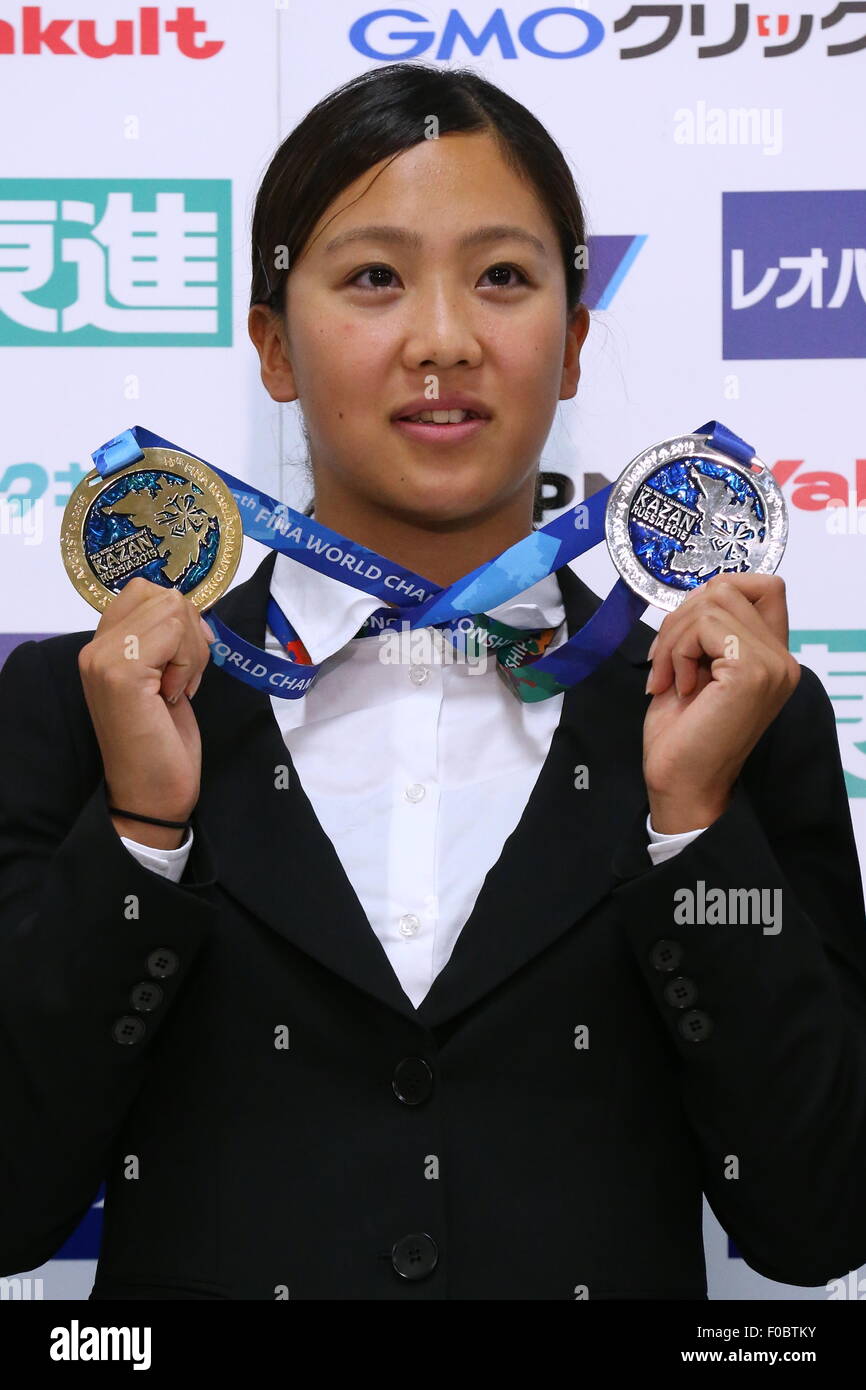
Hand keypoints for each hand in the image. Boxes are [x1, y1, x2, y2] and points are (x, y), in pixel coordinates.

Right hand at [77, 579, 215, 847]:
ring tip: (179, 689)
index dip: (179, 618)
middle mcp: (95, 647)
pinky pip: (174, 632)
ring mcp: (104, 658)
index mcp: (103, 646)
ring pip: (173, 609)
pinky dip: (188, 662)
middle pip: (163, 595)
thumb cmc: (162, 743)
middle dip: (191, 634)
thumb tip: (188, 607)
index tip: (186, 661)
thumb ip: (163, 640)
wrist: (153, 794)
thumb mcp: (164, 677)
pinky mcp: (121, 672)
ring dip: (192, 651)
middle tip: (184, 679)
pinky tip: (175, 696)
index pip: (145, 590)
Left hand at [642, 574, 800, 832]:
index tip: (685, 633)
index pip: (765, 586)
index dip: (717, 593)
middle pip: (729, 588)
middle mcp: (783, 659)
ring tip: (667, 677)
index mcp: (773, 657)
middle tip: (661, 661)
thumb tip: (697, 593)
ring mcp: (772, 664)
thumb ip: (708, 631)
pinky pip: (706, 625)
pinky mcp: (752, 671)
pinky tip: (678, 687)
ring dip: (675, 636)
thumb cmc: (682, 734)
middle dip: (681, 617)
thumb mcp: (696, 668)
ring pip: (714, 601)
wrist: (680, 782)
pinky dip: (678, 650)